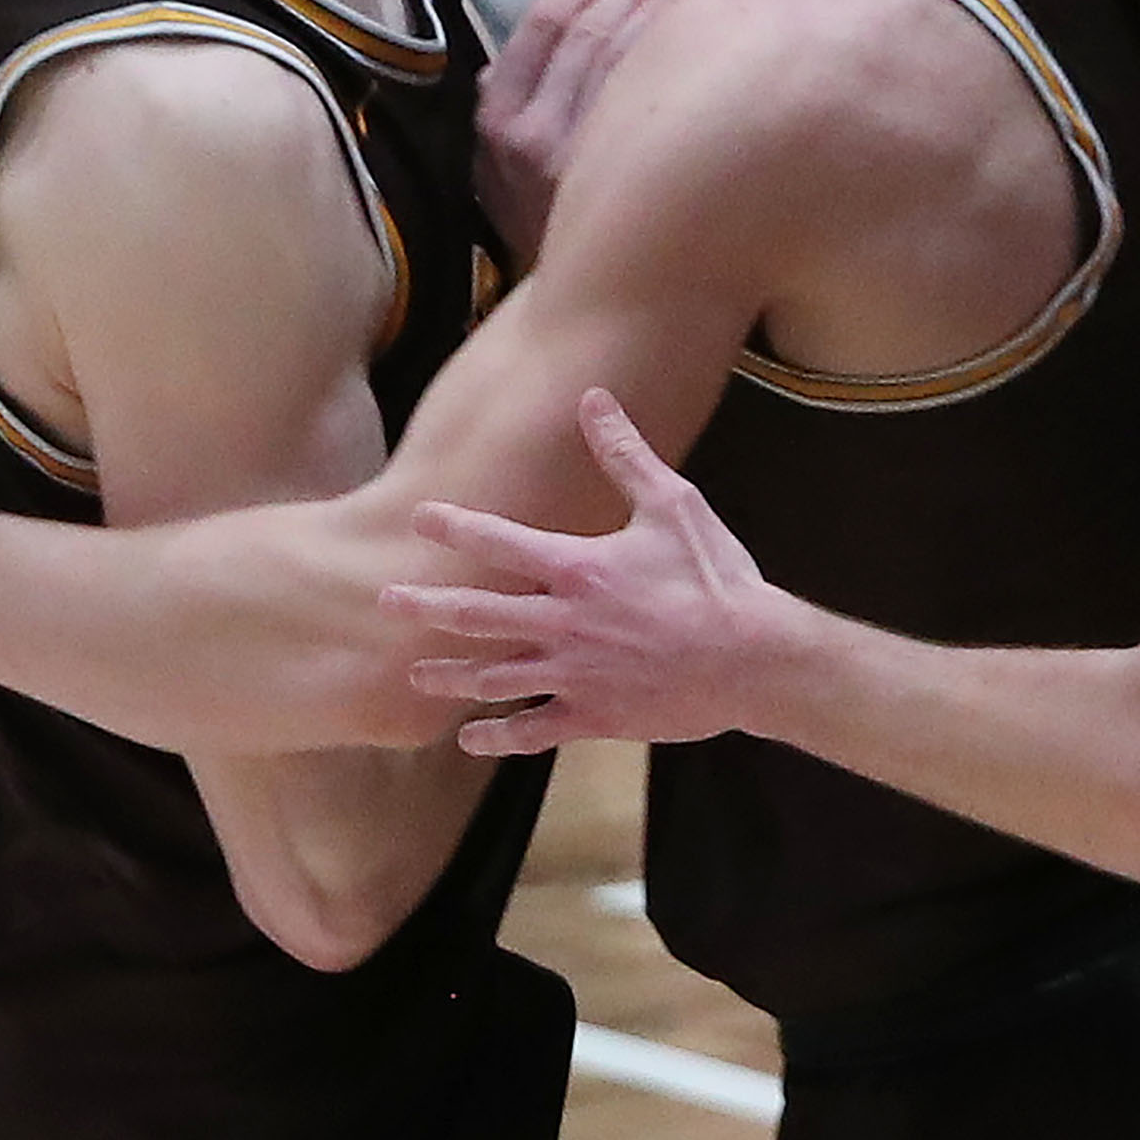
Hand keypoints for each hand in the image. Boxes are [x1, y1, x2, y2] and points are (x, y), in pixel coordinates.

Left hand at [385, 388, 788, 754]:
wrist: (754, 658)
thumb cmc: (716, 576)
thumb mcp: (673, 503)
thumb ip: (624, 454)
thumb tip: (594, 398)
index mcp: (578, 568)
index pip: (500, 542)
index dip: (456, 526)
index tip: (419, 518)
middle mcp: (563, 622)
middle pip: (478, 614)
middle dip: (427, 607)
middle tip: (384, 603)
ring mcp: (575, 673)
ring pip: (495, 678)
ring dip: (451, 676)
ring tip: (415, 676)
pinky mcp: (594, 716)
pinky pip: (534, 730)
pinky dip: (499, 737)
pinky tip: (470, 741)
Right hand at [474, 0, 675, 261]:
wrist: (583, 311)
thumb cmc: (549, 226)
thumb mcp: (500, 167)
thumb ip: (509, 102)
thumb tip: (528, 44)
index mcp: (496, 124)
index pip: (540, 28)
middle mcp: (536, 138)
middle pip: (590, 32)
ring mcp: (591, 155)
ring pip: (629, 51)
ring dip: (655, 9)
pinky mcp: (639, 172)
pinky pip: (662, 86)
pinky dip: (678, 47)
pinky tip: (692, 36)